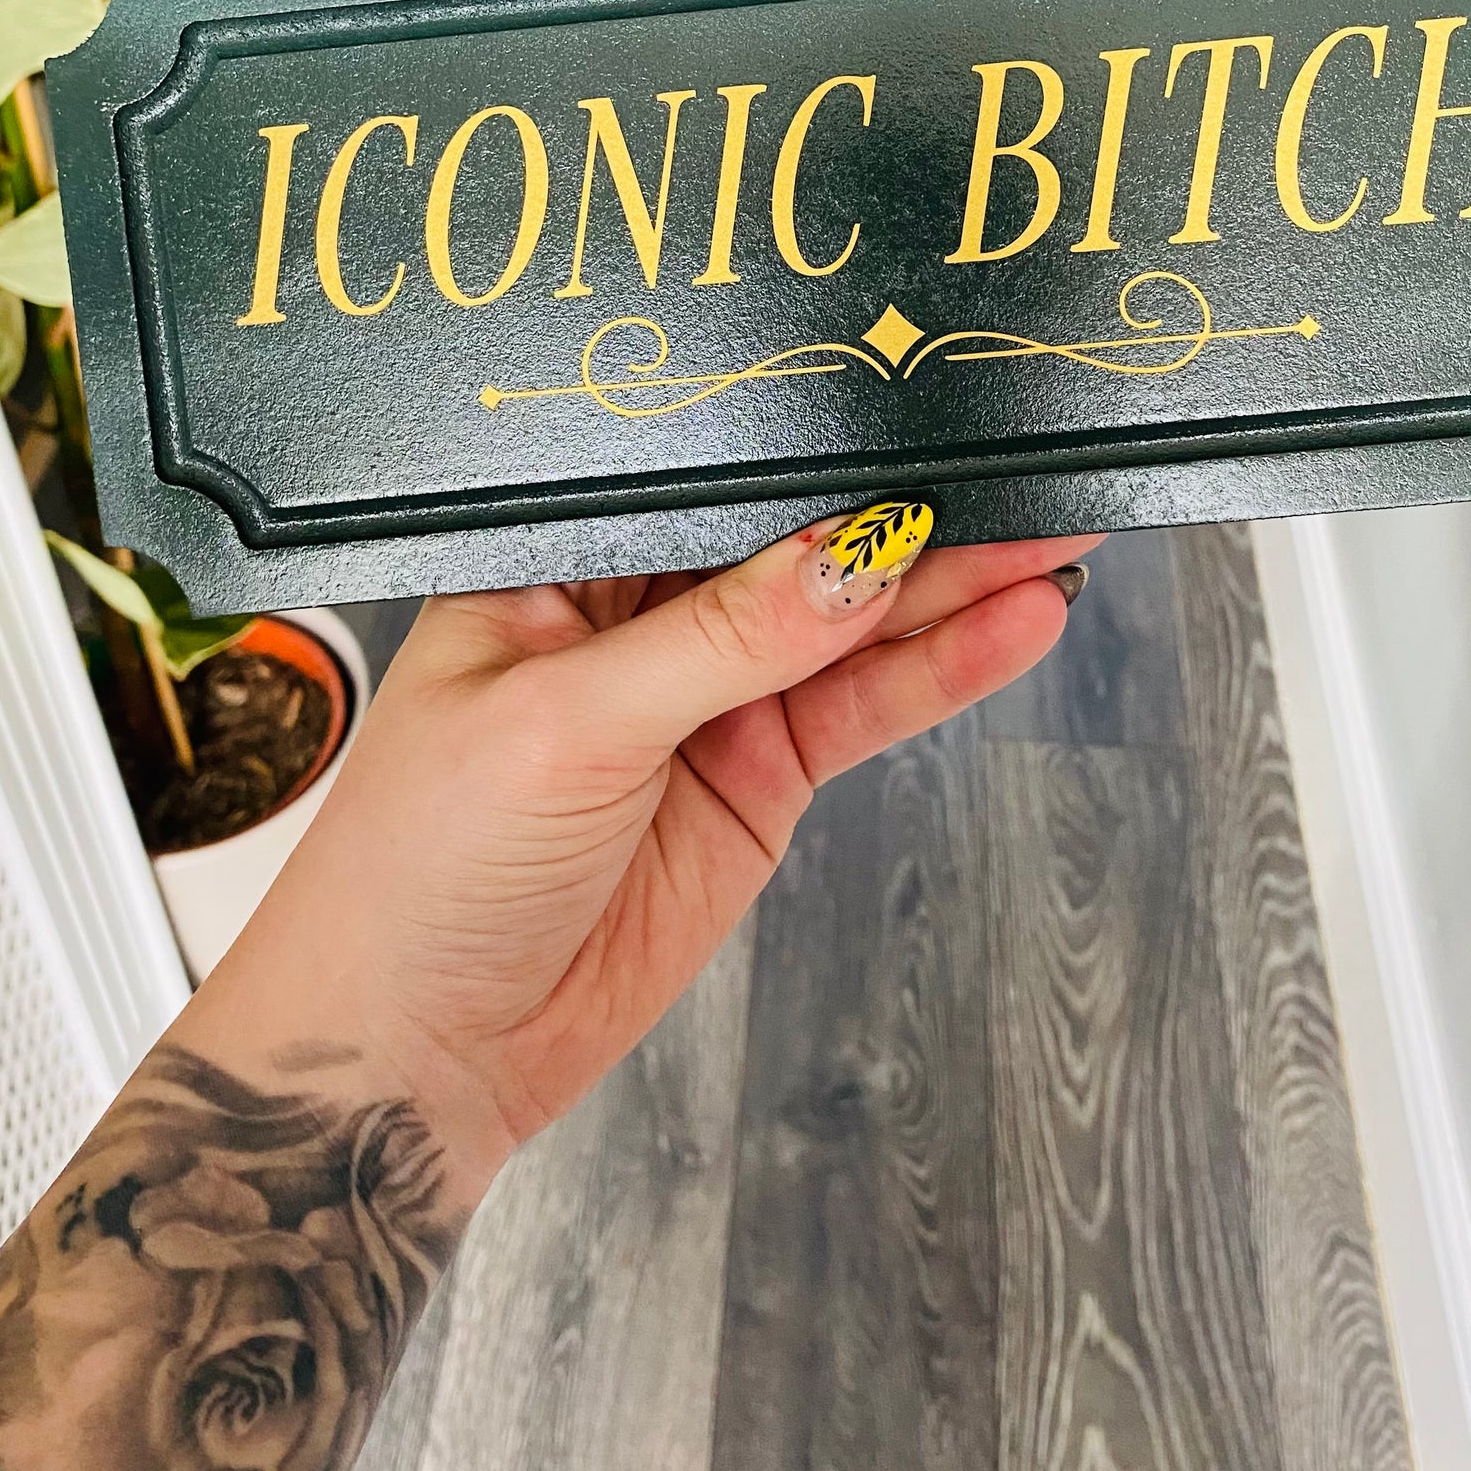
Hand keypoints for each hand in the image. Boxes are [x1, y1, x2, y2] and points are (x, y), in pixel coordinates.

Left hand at [197, 505, 1098, 1194]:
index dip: (807, 450)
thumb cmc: (420, 868)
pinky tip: (1013, 624)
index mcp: (560, 561)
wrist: (417, 1055)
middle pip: (795, 543)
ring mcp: (707, 698)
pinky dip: (942, 669)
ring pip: (849, 622)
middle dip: (903, 507)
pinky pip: (863, 708)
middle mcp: (638, 615)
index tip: (910, 415)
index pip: (706, 481)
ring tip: (1054, 532)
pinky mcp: (757, 778)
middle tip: (1020, 470)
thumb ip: (721, 641)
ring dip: (950, 583)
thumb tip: (853, 558)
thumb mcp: (565, 725)